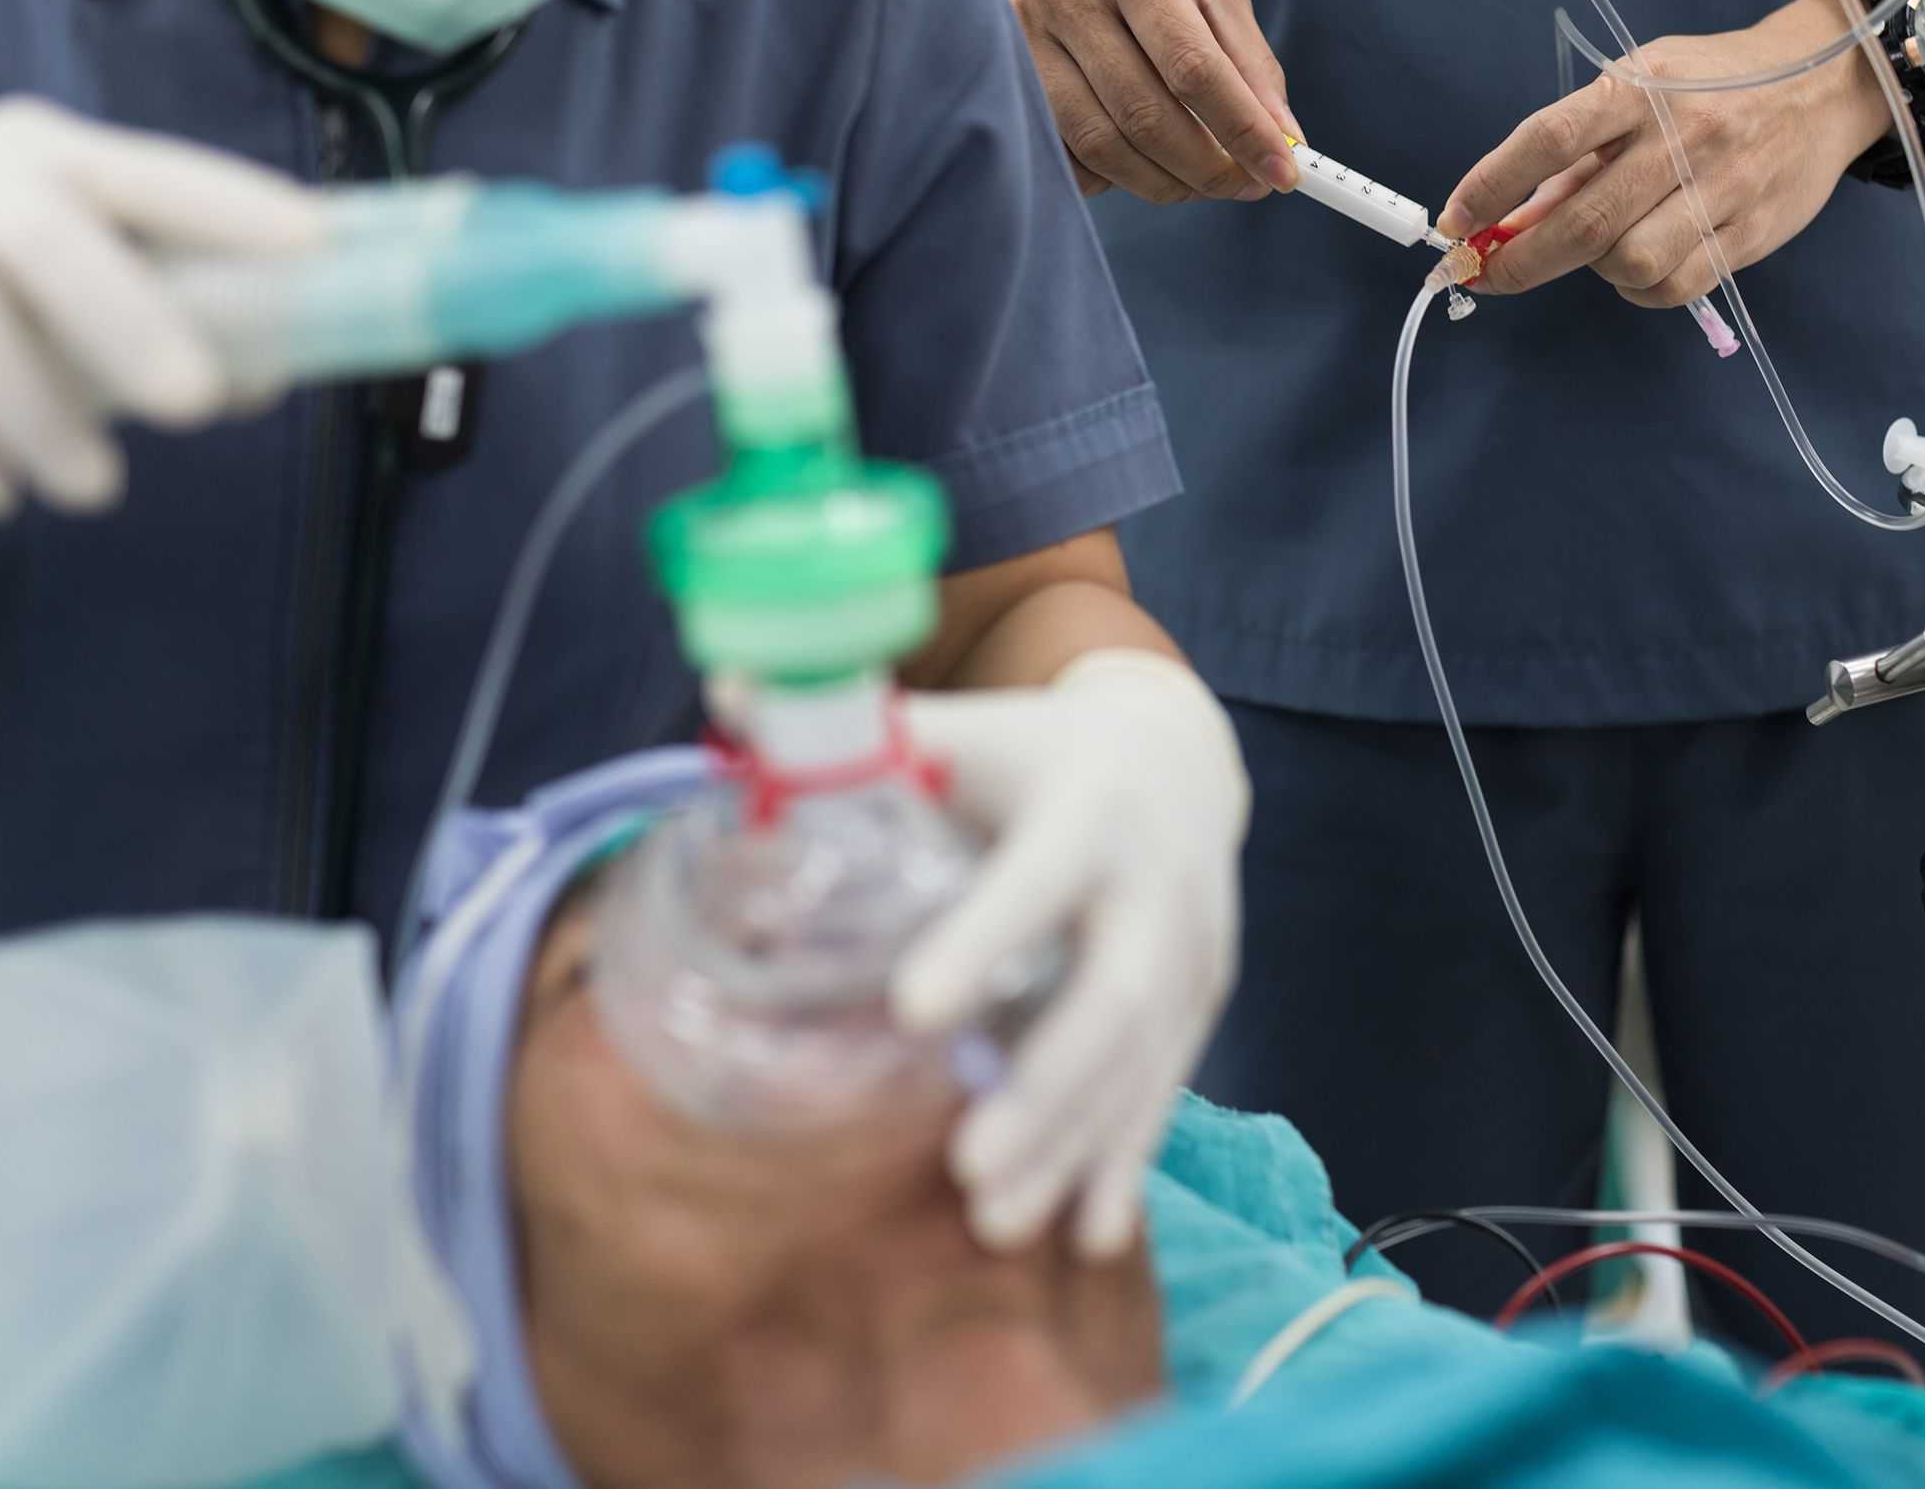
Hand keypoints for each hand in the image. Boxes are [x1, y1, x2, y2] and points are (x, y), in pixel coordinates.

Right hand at [0, 97, 323, 517]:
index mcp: (46, 157)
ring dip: (35, 409)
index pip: (145, 174)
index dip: (226, 205)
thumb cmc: (8, 277)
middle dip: (121, 317)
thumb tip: (267, 367)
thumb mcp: (87, 268)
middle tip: (192, 404)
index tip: (311, 247)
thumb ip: (177, 306)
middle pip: (35, 228)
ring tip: (99, 488)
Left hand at [893, 650, 1247, 1257]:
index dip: (985, 940)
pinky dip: (1123, 1161)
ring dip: (1074, 1146)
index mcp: (1089, 808)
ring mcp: (1193, 951)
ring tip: (996, 1223)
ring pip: (1142, 1062)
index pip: (1040, 879)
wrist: (1178, 756)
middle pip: (1114, 996)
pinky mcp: (1203, 1001)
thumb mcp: (963, 728)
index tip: (913, 1012)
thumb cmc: (1032, 749)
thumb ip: (856, 728)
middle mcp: (1157, 884)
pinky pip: (1167, 1090)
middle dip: (1046, 1088)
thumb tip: (721, 693)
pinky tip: (1083, 1232)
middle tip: (964, 1166)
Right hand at [955, 0, 1300, 203]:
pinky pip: (1061, 152)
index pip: (1193, 68)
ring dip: (1160, 182)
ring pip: (1099, 144)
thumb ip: (1247, 54)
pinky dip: (1109, 177)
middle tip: (1240, 185)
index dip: (1242, 131)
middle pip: (1145, 116)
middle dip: (1205, 169)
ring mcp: (1025, 37)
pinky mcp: (1004, 73)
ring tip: (1195, 181)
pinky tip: (1137, 163)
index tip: (1279, 173)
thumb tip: (1283, 137)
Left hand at [1437, 0, 1890, 306]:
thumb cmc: (1711, 86)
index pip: (1548, 139)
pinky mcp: (1751, 233)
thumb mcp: (1642, 86)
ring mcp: (1722, 188)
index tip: (1454, 222)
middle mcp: (1681, 136)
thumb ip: (1580, 150)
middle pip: (1582, 221)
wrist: (1824, 85)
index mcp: (1642, 88)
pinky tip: (1640, 263)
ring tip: (1598, 246)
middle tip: (1486, 275)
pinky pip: (1673, 287)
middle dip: (1518, 261)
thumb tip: (1511, 219)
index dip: (1491, 186)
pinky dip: (1639, 288)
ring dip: (1592, 269)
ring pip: (1628, 263)